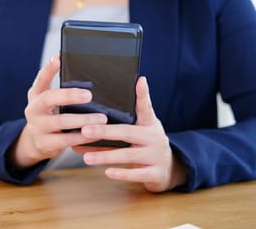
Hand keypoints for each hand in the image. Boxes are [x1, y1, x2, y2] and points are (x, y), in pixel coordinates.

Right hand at [8, 55, 107, 168]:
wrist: (36, 142)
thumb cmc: (51, 115)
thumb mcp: (50, 100)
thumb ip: (62, 88)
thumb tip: (84, 71)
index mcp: (36, 94)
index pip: (41, 78)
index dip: (49, 68)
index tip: (59, 58)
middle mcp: (33, 109)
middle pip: (49, 98)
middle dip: (70, 96)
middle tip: (89, 95)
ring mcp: (37, 127)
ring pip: (61, 122)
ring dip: (83, 120)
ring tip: (101, 118)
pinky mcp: (45, 144)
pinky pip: (66, 141)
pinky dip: (83, 137)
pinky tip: (96, 135)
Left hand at [73, 77, 187, 192]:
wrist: (169, 169)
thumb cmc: (146, 146)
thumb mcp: (139, 131)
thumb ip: (117, 126)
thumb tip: (86, 122)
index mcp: (149, 124)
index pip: (146, 107)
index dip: (143, 94)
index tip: (140, 81)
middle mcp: (155, 137)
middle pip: (128, 132)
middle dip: (105, 132)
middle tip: (85, 130)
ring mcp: (157, 156)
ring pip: (129, 156)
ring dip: (106, 156)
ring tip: (87, 158)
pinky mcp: (156, 173)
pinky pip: (137, 174)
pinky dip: (122, 174)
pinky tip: (107, 172)